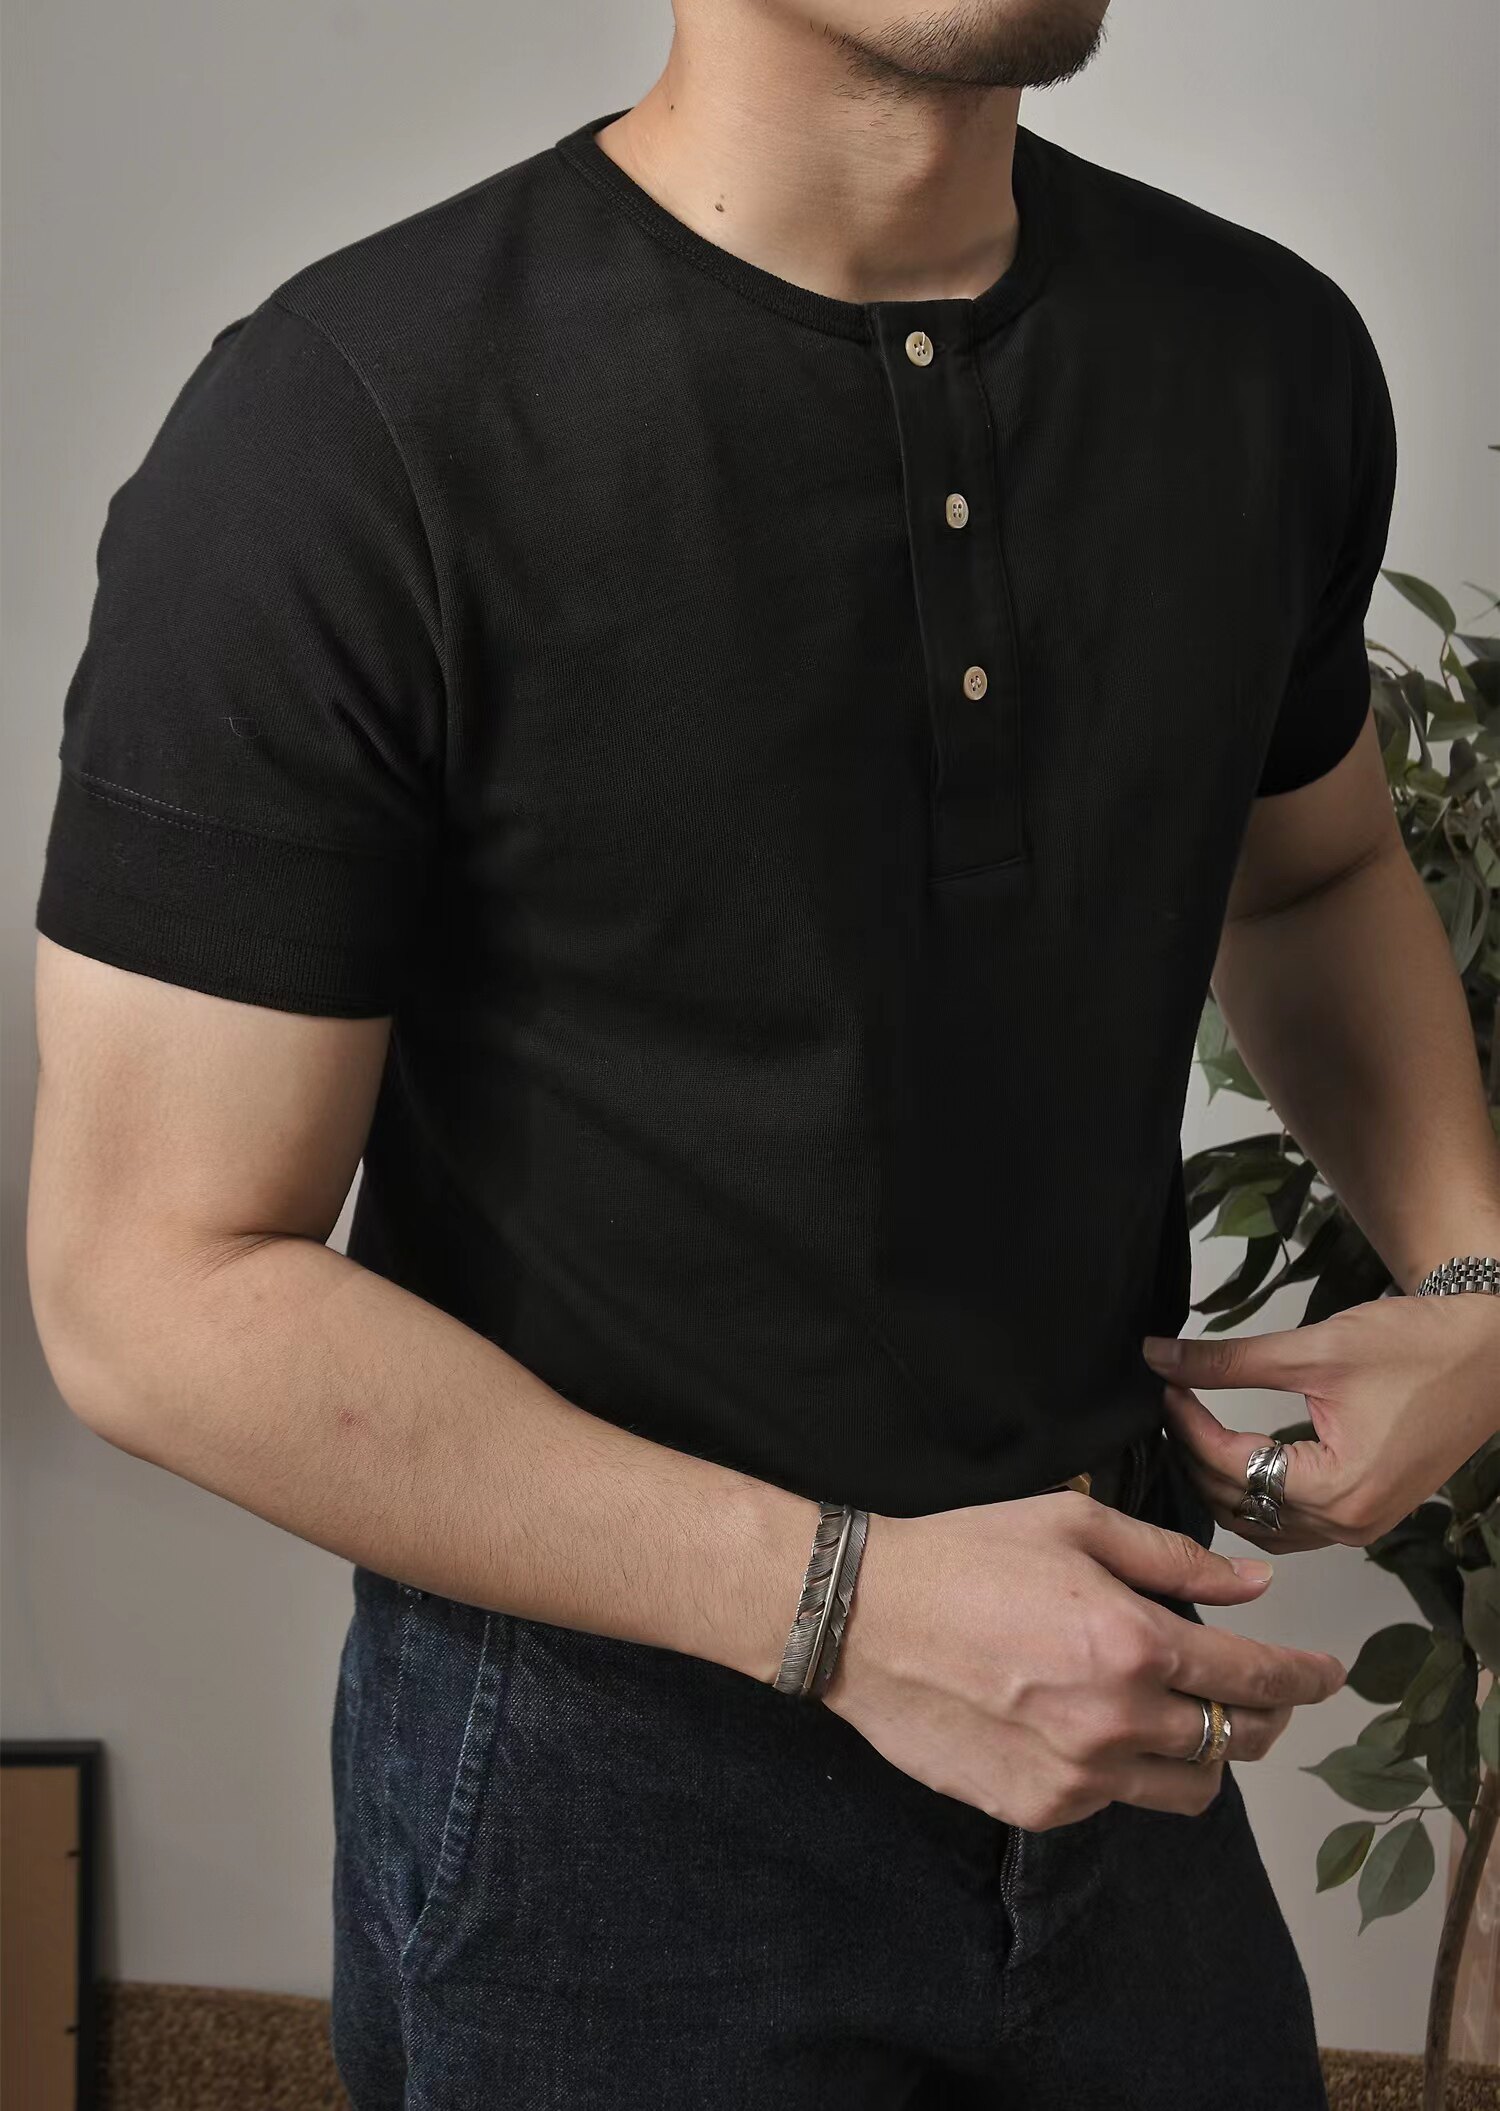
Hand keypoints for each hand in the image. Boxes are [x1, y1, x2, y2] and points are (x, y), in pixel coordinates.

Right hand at [822, 1491, 1344, 1828]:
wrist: (859, 1618)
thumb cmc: (963, 1554)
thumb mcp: (1072, 1523)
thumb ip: (1173, 1558)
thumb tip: (1254, 1586)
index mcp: (1133, 1641)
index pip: (1256, 1677)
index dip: (1305, 1677)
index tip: (1326, 1673)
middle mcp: (1117, 1720)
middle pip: (1236, 1741)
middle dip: (1266, 1715)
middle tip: (1259, 1692)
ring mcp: (1078, 1776)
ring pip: (1189, 1788)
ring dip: (1203, 1753)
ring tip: (1180, 1717)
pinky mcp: (1038, 1808)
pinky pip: (1117, 1802)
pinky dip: (1127, 1770)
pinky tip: (1096, 1727)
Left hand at [1143, 1292, 1499, 1552]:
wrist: (1490, 1351)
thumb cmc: (1419, 1348)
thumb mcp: (1314, 1349)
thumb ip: (1228, 1361)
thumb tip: (1159, 1356)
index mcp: (1338, 1490)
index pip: (1229, 1464)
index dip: (1185, 1423)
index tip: (1164, 1383)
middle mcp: (1349, 1523)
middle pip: (1236, 1502)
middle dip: (1193, 1451)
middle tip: (1172, 1400)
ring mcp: (1361, 1525)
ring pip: (1260, 1520)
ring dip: (1220, 1478)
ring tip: (1193, 1425)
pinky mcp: (1368, 1512)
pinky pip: (1293, 1521)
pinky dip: (1256, 1492)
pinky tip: (1236, 1454)